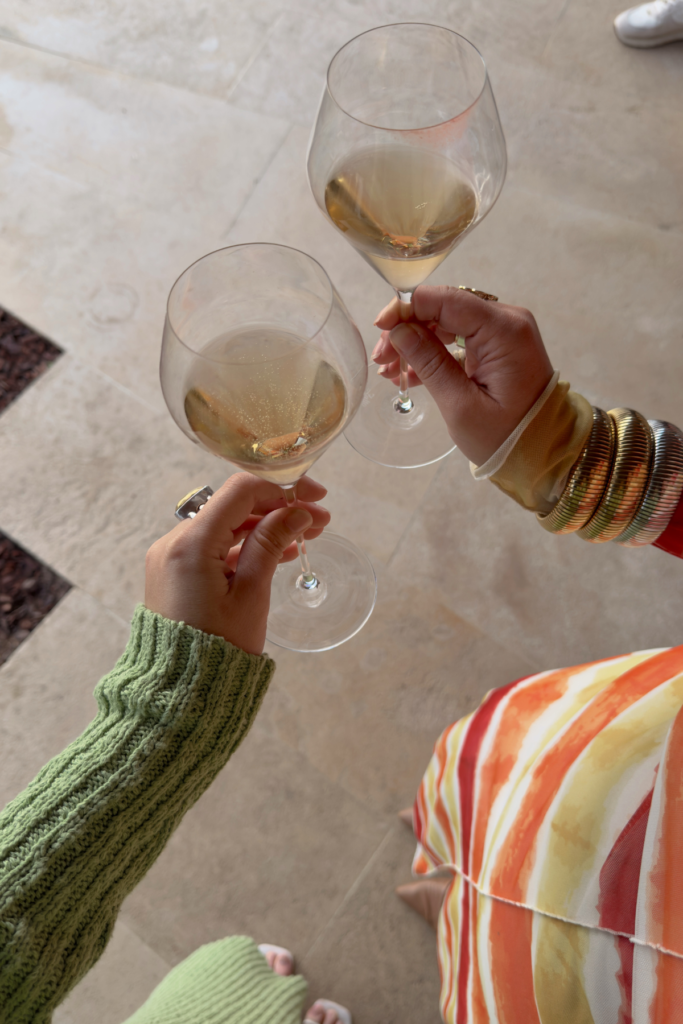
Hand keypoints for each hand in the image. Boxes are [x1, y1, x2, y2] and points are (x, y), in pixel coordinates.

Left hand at [145, 473, 329, 653]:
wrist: (179, 693)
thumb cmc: (218, 649)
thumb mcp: (252, 594)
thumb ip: (272, 544)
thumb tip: (297, 512)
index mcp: (190, 544)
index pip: (240, 491)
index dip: (282, 488)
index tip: (315, 496)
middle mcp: (173, 543)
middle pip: (233, 507)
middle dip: (277, 509)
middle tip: (320, 521)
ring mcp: (171, 558)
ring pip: (224, 526)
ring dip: (264, 527)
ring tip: (306, 538)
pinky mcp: (175, 573)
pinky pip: (213, 548)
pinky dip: (244, 547)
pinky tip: (279, 553)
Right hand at [373, 286, 553, 465]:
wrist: (543, 452)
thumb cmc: (506, 436)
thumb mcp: (461, 405)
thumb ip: (429, 362)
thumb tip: (398, 330)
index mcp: (504, 330)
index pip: (446, 299)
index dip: (407, 307)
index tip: (379, 327)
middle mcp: (507, 321)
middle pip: (444, 307)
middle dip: (407, 328)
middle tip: (382, 359)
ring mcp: (504, 332)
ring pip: (446, 321)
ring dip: (415, 341)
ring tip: (390, 370)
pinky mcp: (498, 346)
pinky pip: (457, 337)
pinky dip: (432, 351)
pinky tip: (409, 373)